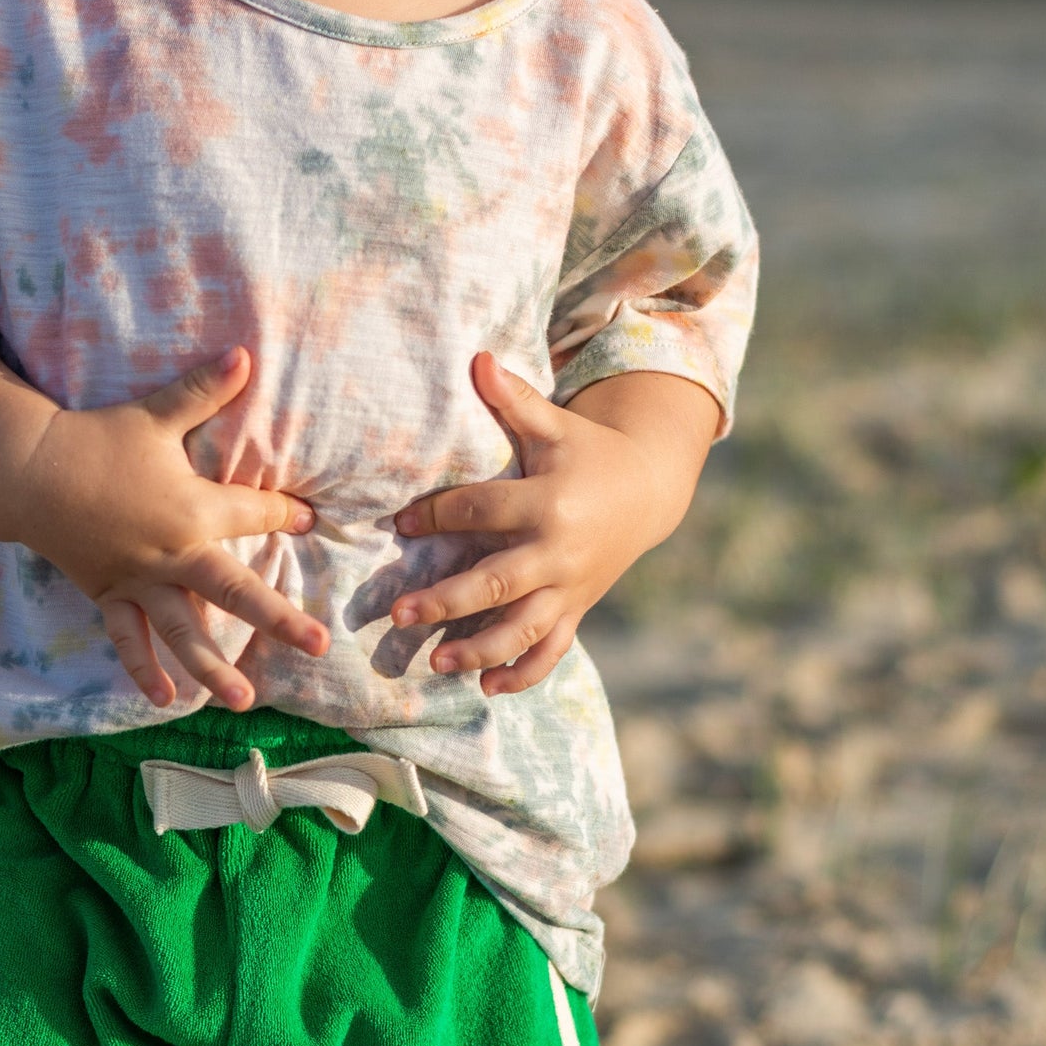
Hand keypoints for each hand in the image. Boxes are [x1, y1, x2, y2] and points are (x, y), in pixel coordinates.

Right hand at [17, 347, 326, 710]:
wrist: (30, 470)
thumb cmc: (98, 438)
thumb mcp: (155, 413)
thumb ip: (204, 389)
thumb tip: (246, 352)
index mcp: (192, 509)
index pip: (254, 514)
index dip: (285, 513)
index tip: (310, 518)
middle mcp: (173, 554)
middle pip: (236, 591)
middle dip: (279, 619)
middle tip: (317, 646)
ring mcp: (140, 580)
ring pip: (183, 632)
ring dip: (213, 668)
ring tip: (245, 701)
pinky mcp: (109, 593)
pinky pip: (129, 638)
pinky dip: (143, 667)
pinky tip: (163, 698)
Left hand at [388, 355, 717, 694]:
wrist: (646, 489)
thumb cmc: (585, 452)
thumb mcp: (553, 425)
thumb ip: (513, 399)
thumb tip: (476, 357)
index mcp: (547, 501)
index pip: (482, 511)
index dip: (436, 514)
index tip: (398, 523)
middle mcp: (558, 551)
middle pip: (499, 583)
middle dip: (449, 601)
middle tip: (400, 614)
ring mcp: (570, 587)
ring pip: (525, 629)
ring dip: (482, 650)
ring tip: (438, 664)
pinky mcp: (578, 609)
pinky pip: (553, 650)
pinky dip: (524, 672)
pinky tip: (487, 687)